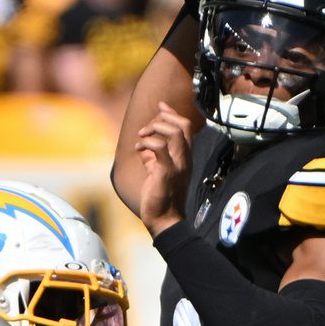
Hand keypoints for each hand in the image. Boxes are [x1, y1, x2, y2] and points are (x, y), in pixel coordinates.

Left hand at [135, 102, 193, 236]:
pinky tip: (138, 150)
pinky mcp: (167, 172)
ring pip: (173, 132)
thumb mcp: (158, 171)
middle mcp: (185, 158)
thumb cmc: (161, 196)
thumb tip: (143, 144)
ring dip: (154, 129)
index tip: (160, 107)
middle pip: (182, 125)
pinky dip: (147, 144)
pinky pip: (159, 148)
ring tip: (141, 137)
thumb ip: (153, 156)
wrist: (165, 219)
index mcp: (185, 156)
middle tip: (145, 129)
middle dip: (162, 118)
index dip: (172, 113)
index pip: (185, 126)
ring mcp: (178, 165)